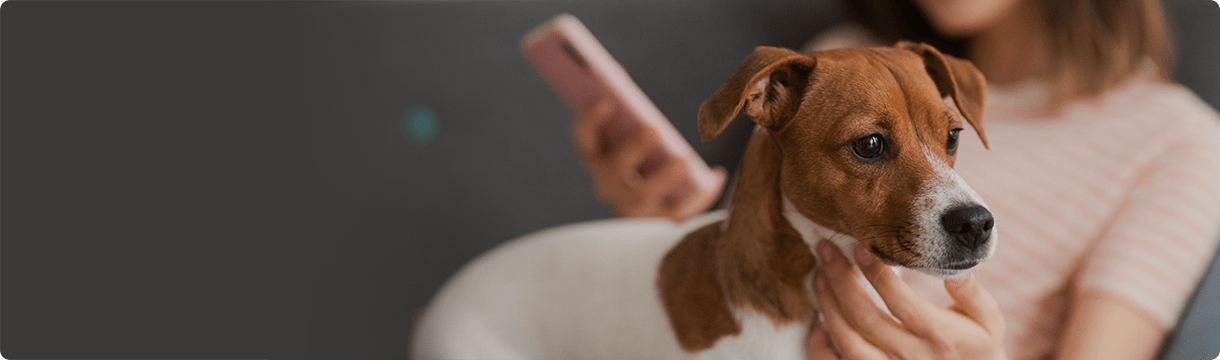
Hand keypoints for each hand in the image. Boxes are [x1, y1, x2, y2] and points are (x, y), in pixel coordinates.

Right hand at [571, 99, 725, 221]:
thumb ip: (623, 109)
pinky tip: (717, 174)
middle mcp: (608, 186)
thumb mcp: (627, 135)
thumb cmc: (638, 159)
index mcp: (597, 160)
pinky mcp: (657, 223)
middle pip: (614, 170)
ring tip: (682, 162)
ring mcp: (631, 208)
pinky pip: (676, 212)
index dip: (590, 121)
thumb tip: (619, 72)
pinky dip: (699, 196)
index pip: (584, 142)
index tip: (606, 100)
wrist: (645, 215)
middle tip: (653, 130)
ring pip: (641, 196)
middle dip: (633, 148)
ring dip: (661, 178)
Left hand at [807, 241, 1006, 359]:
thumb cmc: (977, 348)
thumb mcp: (988, 321)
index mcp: (941, 336)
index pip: (903, 303)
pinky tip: (819, 320)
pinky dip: (822, 345)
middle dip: (841, 280)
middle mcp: (913, 357)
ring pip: (848, 343)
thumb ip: (972, 293)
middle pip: (867, 319)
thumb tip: (955, 266)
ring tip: (819, 276)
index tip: (860, 247)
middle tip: (826, 249)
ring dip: (828, 307)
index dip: (877, 274)